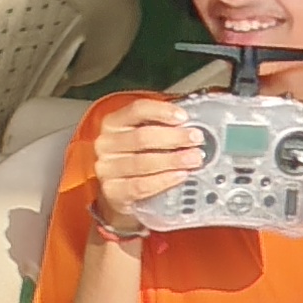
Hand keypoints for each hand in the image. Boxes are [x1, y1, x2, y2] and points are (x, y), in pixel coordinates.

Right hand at [85, 92, 207, 235]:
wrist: (122, 190)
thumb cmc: (139, 157)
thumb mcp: (146, 137)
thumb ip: (164, 126)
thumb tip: (196, 122)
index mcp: (114, 123)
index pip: (136, 110)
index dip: (161, 112)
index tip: (184, 117)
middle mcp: (106, 144)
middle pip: (141, 137)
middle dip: (174, 138)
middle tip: (197, 139)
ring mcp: (106, 169)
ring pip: (142, 163)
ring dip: (173, 160)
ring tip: (194, 159)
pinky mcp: (112, 191)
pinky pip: (140, 186)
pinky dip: (163, 180)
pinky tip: (180, 176)